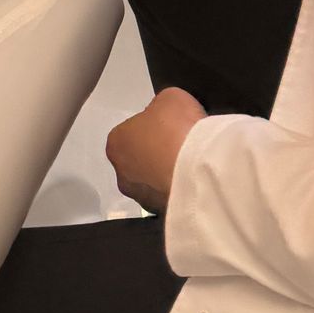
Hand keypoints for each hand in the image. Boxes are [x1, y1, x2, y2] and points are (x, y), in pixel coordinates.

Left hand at [106, 87, 206, 213]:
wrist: (197, 168)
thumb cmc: (177, 129)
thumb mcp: (170, 99)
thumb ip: (160, 108)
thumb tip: (164, 118)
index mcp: (116, 142)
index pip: (132, 131)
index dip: (153, 127)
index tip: (171, 127)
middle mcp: (122, 173)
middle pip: (140, 158)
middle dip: (158, 153)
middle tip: (181, 144)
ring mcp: (140, 197)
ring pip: (154, 180)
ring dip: (168, 173)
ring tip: (192, 163)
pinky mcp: (160, 213)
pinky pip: (169, 196)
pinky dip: (180, 189)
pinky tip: (196, 178)